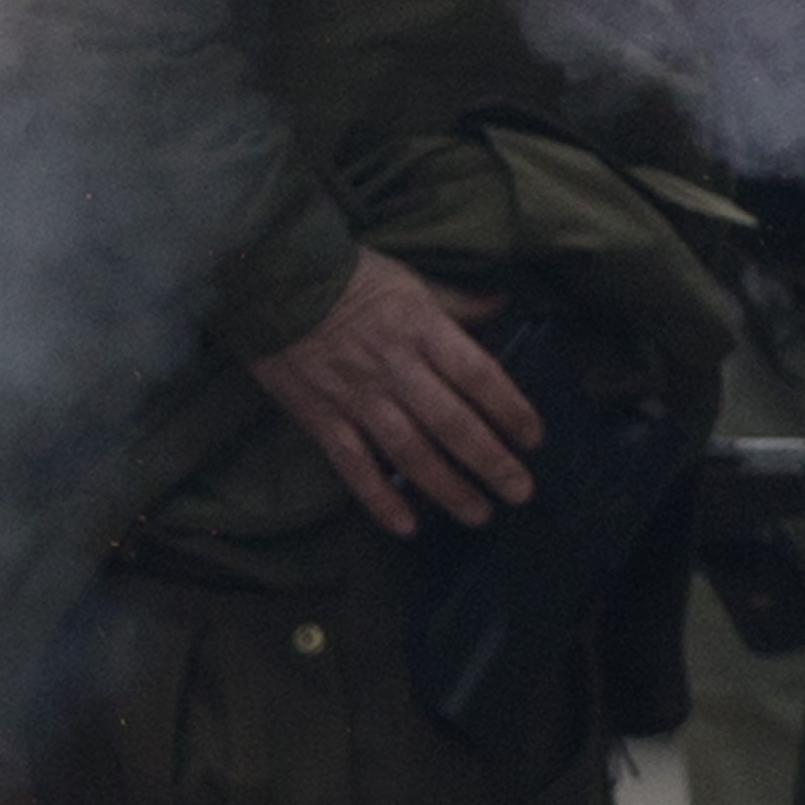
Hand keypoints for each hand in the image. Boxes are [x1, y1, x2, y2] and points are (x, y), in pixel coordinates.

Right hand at [247, 247, 542, 536]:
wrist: (271, 280)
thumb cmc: (348, 278)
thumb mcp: (409, 279)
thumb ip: (456, 302)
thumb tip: (501, 306)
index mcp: (420, 327)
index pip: (477, 374)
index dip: (510, 408)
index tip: (533, 437)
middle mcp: (394, 366)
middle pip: (451, 422)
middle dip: (490, 461)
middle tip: (520, 491)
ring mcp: (356, 396)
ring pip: (409, 452)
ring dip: (447, 488)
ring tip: (479, 515)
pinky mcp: (321, 417)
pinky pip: (354, 466)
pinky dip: (379, 499)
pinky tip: (407, 526)